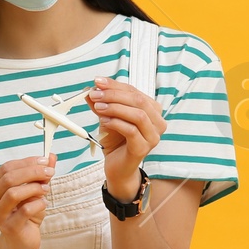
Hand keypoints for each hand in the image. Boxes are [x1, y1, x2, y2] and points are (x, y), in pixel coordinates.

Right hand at [0, 154, 55, 248]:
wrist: (23, 240)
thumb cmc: (25, 213)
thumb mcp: (34, 190)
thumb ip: (40, 173)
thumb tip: (51, 156)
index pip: (6, 167)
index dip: (27, 162)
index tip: (45, 161)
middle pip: (8, 178)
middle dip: (32, 172)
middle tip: (50, 172)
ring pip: (13, 193)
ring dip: (34, 187)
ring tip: (46, 189)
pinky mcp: (9, 228)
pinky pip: (25, 210)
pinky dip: (38, 203)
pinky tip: (44, 203)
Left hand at [88, 77, 162, 201]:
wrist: (117, 166)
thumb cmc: (116, 140)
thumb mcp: (108, 116)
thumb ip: (102, 103)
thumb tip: (90, 89)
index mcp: (152, 110)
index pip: (134, 91)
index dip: (115, 85)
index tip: (97, 81)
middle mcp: (158, 123)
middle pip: (138, 100)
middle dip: (114, 95)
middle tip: (95, 94)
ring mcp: (153, 137)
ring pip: (138, 115)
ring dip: (115, 108)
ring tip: (98, 107)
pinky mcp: (144, 149)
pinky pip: (132, 131)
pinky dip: (116, 123)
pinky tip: (103, 121)